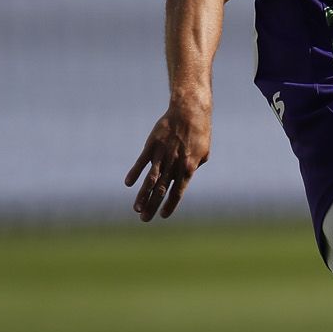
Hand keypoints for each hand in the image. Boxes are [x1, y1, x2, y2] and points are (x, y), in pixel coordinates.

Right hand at [127, 103, 211, 219]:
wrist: (189, 111)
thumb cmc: (200, 133)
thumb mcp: (204, 153)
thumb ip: (193, 168)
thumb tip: (183, 179)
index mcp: (188, 168)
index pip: (177, 192)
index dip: (170, 205)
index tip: (162, 216)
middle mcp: (174, 164)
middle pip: (161, 190)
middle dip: (153, 206)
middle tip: (144, 219)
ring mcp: (162, 155)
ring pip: (150, 179)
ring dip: (143, 195)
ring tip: (136, 209)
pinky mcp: (152, 145)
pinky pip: (142, 161)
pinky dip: (135, 172)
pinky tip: (129, 183)